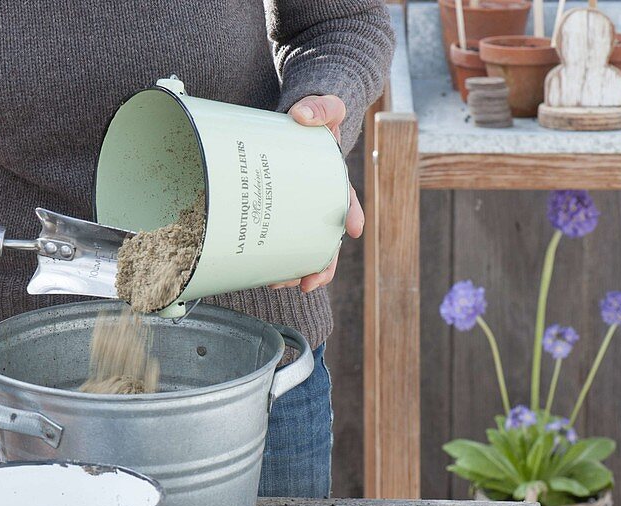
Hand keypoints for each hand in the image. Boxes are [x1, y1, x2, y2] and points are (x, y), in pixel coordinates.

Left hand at [270, 95, 364, 292]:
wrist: (298, 122)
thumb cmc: (313, 116)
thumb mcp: (323, 106)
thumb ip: (319, 106)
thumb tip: (302, 115)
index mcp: (335, 178)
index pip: (346, 199)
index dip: (350, 215)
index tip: (353, 229)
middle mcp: (322, 200)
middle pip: (328, 239)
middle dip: (323, 264)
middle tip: (310, 283)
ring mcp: (302, 209)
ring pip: (307, 248)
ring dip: (298, 271)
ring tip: (282, 285)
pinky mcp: (283, 212)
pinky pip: (285, 242)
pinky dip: (279, 261)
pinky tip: (267, 276)